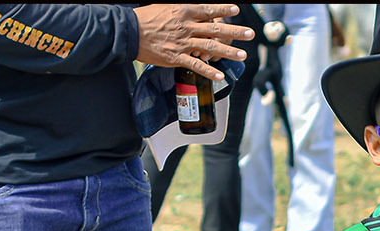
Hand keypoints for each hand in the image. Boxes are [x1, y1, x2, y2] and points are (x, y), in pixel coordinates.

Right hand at [135, 5, 254, 82]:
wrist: (128, 32)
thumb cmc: (146, 18)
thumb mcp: (165, 6)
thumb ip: (182, 8)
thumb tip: (197, 8)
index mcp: (182, 11)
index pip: (207, 10)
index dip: (223, 10)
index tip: (236, 10)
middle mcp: (185, 26)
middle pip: (215, 29)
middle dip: (235, 31)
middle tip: (250, 34)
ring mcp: (182, 43)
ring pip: (210, 47)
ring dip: (228, 51)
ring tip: (243, 55)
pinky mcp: (176, 57)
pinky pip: (196, 65)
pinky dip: (209, 71)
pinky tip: (221, 76)